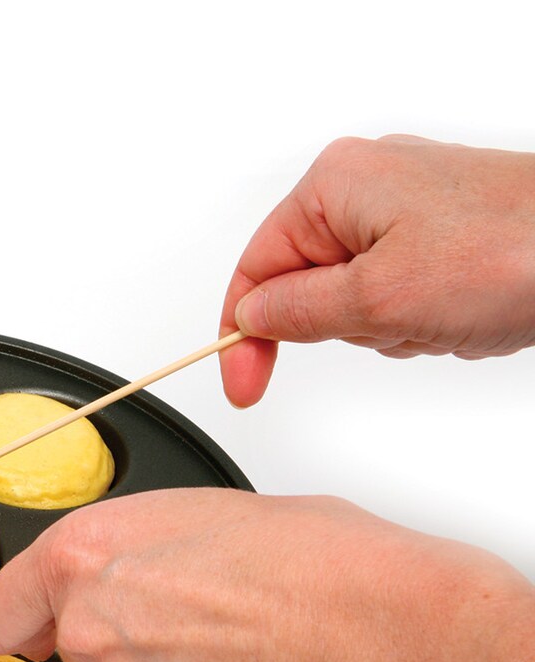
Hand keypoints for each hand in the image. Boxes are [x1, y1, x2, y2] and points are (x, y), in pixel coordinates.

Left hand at [0, 488, 532, 661]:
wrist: (381, 640)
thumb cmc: (318, 563)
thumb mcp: (205, 513)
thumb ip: (138, 548)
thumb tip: (137, 568)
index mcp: (87, 556)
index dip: (15, 619)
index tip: (21, 625)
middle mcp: (92, 630)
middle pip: (73, 646)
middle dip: (116, 635)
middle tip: (189, 613)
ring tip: (238, 646)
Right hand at [220, 135, 534, 406]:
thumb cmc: (513, 252)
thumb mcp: (379, 300)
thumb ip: (298, 313)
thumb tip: (252, 316)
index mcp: (335, 185)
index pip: (255, 270)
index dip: (245, 334)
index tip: (244, 385)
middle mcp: (366, 184)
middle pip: (308, 285)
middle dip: (348, 324)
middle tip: (399, 325)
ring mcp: (408, 206)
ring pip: (356, 297)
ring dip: (394, 326)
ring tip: (444, 315)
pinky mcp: (444, 230)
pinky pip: (400, 291)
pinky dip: (424, 317)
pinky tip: (462, 312)